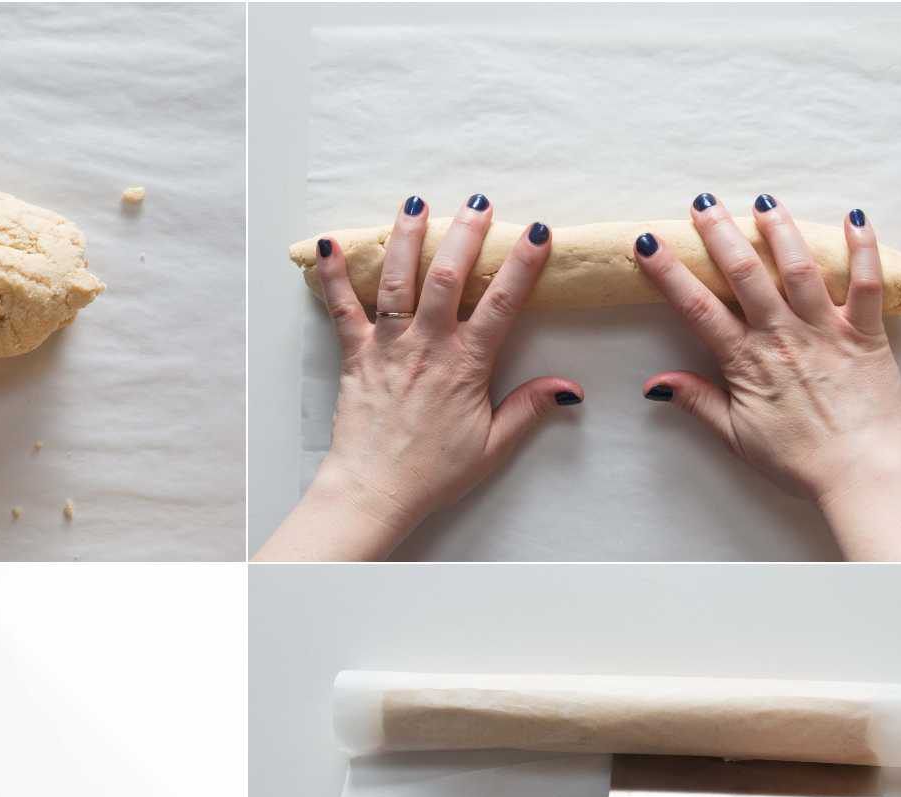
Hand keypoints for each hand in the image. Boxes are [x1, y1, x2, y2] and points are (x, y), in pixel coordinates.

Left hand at [256, 194, 580, 560]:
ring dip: (407, 239)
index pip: (501, 304)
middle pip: (446, 277)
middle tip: (479, 202)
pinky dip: (334, 276)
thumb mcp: (492, 446)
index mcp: (465, 364)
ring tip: (417, 203)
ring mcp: (387, 345)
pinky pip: (342, 308)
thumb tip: (570, 387)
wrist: (373, 490)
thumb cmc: (433, 472)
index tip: (539, 232)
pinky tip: (330, 244)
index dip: (522, 266)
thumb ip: (528, 409)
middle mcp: (425, 345)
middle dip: (464, 234)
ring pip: (397, 281)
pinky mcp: (354, 354)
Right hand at [635, 195, 900, 560]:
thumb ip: (696, 402)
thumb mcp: (734, 436)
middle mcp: (783, 337)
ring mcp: (826, 330)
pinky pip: (867, 284)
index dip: (669, 272)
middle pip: (745, 274)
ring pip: (799, 269)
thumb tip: (654, 384)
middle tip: (703, 203)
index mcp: (745, 361)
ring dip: (780, 230)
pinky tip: (854, 218)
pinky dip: (863, 248)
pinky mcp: (866, 333)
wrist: (859, 473)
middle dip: (720, 234)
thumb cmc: (797, 459)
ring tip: (764, 199)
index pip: (697, 307)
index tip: (648, 244)